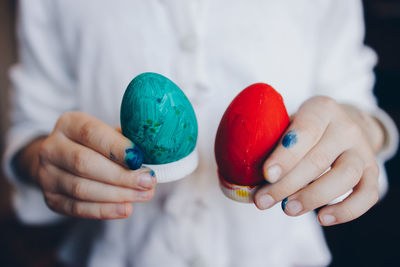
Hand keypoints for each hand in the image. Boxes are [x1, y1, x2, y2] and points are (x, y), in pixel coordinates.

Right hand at [21, 112, 155, 218]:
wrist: (60, 159)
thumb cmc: (94, 144)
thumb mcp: (107, 133)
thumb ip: (126, 140)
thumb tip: (154, 153)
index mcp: (68, 123)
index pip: (90, 133)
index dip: (116, 147)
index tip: (140, 158)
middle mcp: (52, 147)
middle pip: (84, 163)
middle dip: (121, 175)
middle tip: (148, 181)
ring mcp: (47, 174)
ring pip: (81, 188)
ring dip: (117, 194)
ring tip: (144, 195)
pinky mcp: (51, 198)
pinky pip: (77, 208)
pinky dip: (104, 210)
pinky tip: (126, 208)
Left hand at [254, 96, 383, 225]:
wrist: (341, 127)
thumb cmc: (304, 130)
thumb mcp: (288, 123)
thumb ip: (272, 143)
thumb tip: (243, 180)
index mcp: (321, 108)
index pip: (305, 130)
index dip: (285, 155)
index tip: (266, 175)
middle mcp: (346, 127)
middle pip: (319, 159)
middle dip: (287, 184)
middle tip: (263, 201)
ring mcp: (362, 150)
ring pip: (345, 176)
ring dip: (313, 197)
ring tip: (287, 209)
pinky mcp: (373, 171)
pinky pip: (368, 195)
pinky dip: (347, 210)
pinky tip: (322, 218)